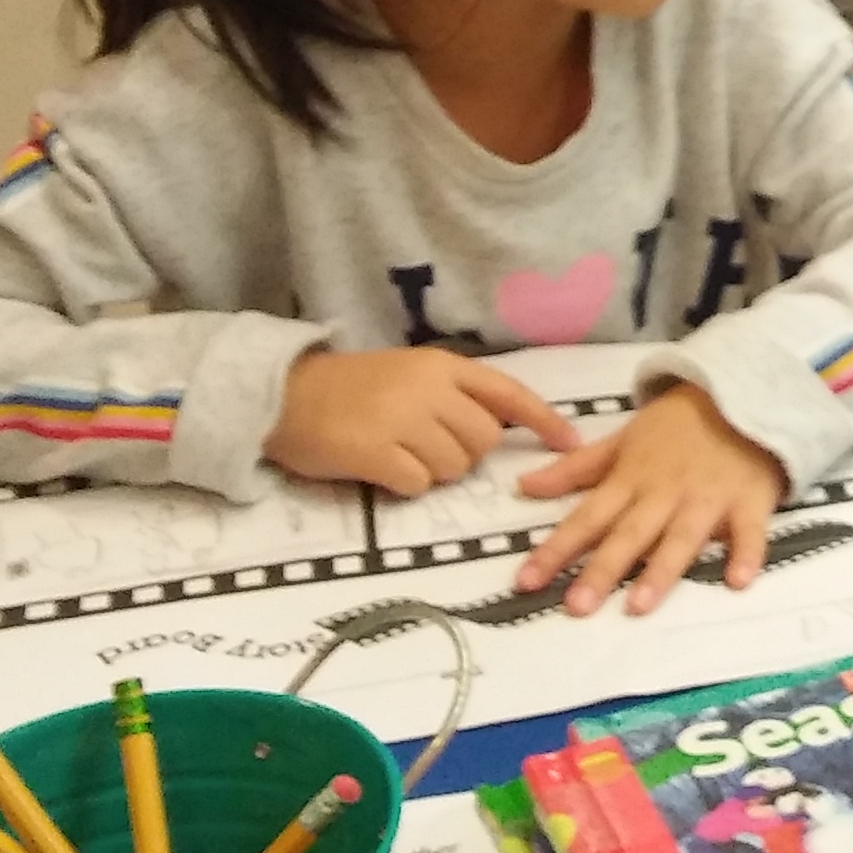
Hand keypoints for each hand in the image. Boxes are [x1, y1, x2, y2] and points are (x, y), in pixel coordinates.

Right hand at [267, 347, 581, 494]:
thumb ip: (453, 394)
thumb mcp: (409, 374)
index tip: (569, 441)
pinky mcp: (376, 452)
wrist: (283, 395)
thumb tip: (500, 425)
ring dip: (434, 472)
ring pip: (455, 468)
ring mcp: (402, 419)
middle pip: (484, 441)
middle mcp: (429, 388)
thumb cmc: (349, 388)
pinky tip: (380, 469)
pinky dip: (404, 485)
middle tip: (426, 447)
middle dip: (466, 455)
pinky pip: (418, 485)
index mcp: (442, 366)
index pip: (508, 392)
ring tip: (399, 454)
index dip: (543, 420)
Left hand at [513, 384, 784, 616]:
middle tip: (576, 607)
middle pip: (629, 534)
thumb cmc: (678, 425)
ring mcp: (709, 498)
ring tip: (639, 607)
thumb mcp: (623, 439)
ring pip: (681, 538)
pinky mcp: (750, 501)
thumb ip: (576, 468)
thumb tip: (524, 486)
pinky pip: (749, 532)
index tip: (525, 582)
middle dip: (602, 569)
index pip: (586, 517)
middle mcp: (665, 493)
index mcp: (631, 478)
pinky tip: (738, 581)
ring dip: (661, 571)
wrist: (744, 393)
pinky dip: (747, 554)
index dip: (555, 549)